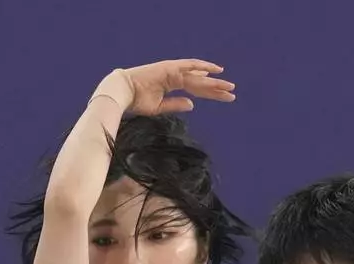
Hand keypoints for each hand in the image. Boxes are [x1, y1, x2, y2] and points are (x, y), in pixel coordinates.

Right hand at [96, 59, 235, 115]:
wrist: (121, 94)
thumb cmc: (136, 101)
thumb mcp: (159, 107)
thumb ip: (176, 104)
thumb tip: (193, 105)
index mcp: (171, 85)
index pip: (196, 89)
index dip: (211, 93)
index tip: (225, 98)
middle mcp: (174, 76)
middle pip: (200, 83)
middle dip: (216, 88)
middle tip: (232, 92)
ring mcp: (172, 70)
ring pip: (197, 76)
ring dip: (213, 81)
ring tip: (229, 86)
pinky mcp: (169, 68)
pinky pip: (188, 65)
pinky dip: (201, 66)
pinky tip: (214, 69)